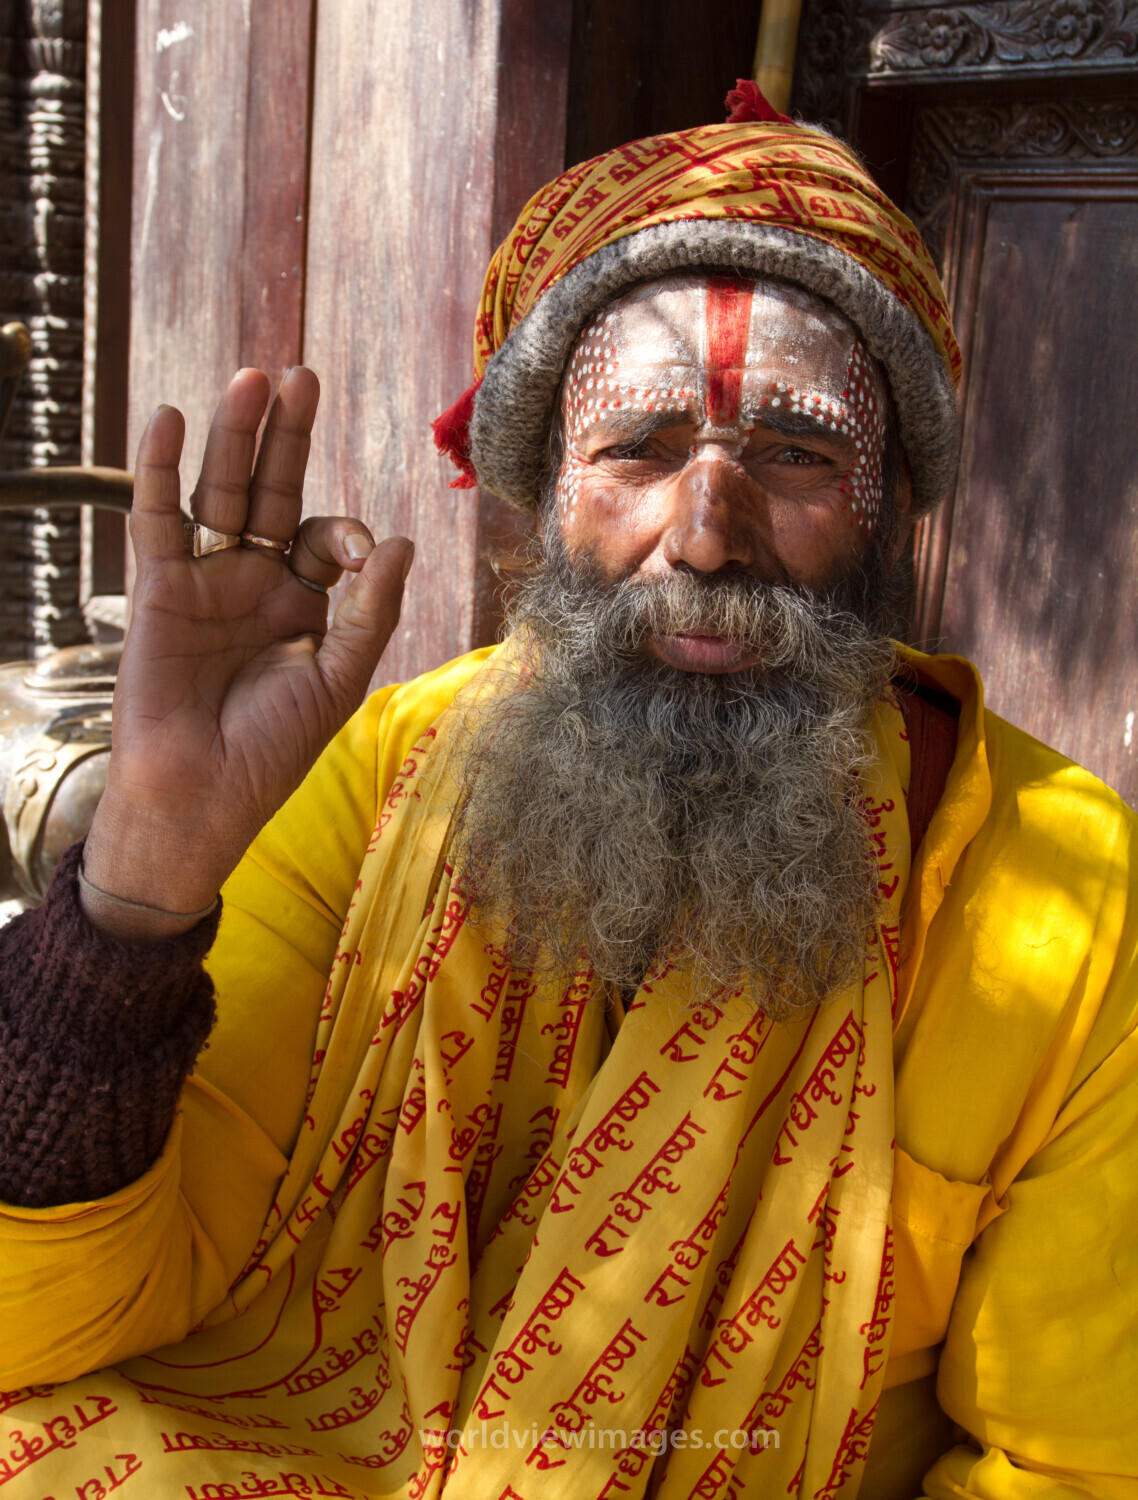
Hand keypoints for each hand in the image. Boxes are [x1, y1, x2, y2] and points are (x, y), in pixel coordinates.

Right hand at [81, 366, 413, 939]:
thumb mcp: (338, 679)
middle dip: (284, 438)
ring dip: (231, 438)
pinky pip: (156, 520)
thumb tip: (399, 539)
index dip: (340, 532)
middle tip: (300, 377)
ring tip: (251, 380)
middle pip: (268, 492)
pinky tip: (171, 419)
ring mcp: (203, 581)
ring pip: (217, 494)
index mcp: (300, 601)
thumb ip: (369, 611)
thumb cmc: (272, 750)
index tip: (351, 554)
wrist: (202, 796)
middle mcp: (252, 581)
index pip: (320, 536)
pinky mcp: (156, 590)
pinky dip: (160, 471)